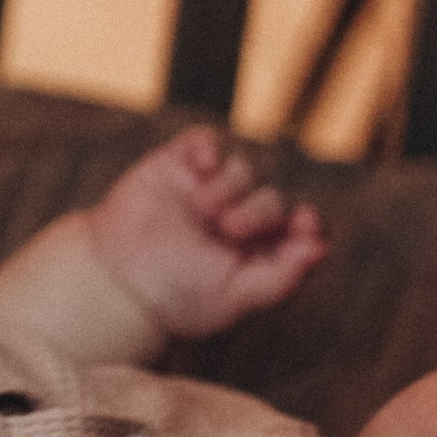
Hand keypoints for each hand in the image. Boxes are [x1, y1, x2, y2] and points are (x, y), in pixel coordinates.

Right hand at [84, 128, 325, 342]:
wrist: (116, 281)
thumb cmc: (175, 297)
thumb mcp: (234, 297)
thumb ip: (280, 277)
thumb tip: (321, 249)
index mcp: (260, 250)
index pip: (301, 226)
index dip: (309, 221)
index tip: (304, 223)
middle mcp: (240, 216)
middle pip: (275, 196)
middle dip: (261, 210)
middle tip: (230, 229)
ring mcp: (208, 188)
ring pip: (245, 167)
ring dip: (234, 185)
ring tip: (206, 210)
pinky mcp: (178, 165)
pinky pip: (205, 140)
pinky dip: (210, 147)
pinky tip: (202, 166)